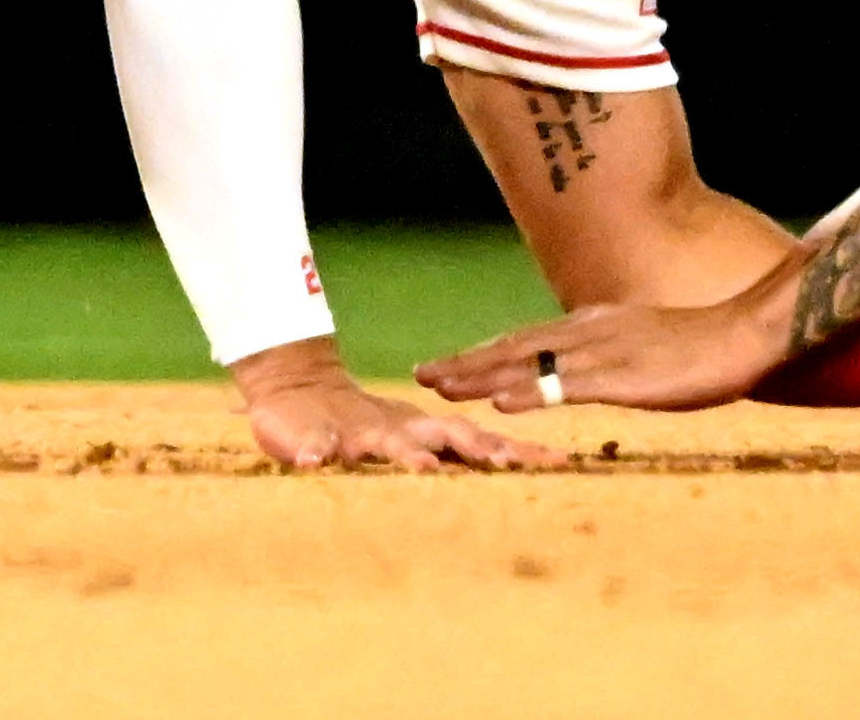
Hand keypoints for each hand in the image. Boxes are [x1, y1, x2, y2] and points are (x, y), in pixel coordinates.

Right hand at [230, 338, 559, 468]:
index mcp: (428, 429)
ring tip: (425, 470)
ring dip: (407, 456)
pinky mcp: (311, 439)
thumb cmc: (368, 426)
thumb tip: (517, 466)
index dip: (521, 451)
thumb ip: (458, 450)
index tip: (561, 463)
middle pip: (448, 435)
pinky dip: (314, 452)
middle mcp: (401, 428)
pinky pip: (312, 447)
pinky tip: (311, 462)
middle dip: (479, 450)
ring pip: (386, 442)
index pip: (485, 440)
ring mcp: (357, 434)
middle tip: (507, 465)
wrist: (298, 389)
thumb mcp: (413, 440)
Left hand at [416, 284, 794, 416]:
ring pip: (529, 363)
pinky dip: (531, 392)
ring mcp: (603, 352)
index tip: (446, 364)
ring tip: (442, 387)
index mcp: (594, 325)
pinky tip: (502, 404)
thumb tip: (583, 372)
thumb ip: (610, 356)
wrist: (744, 336)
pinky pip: (567, 385)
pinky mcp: (623, 376)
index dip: (483, 353)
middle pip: (515, 346)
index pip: (526, 338)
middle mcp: (589, 332)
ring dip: (482, 376)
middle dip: (467, 362)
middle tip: (423, 375)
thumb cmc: (702, 347)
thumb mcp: (644, 346)